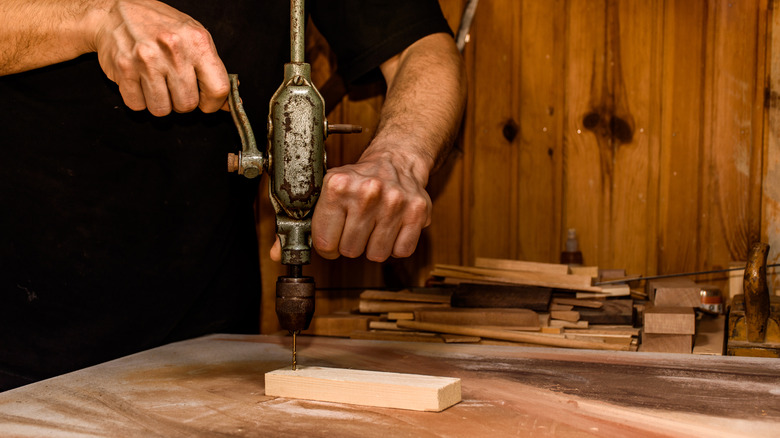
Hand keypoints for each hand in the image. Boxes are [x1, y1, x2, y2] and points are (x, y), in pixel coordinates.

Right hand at [94, 0, 228, 115]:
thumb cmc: (160, 25)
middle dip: (182, 102)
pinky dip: (139, 99)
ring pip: (162, 110)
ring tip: (157, 83)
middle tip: (175, 86)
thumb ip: (212, 70)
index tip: (205, 101)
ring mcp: (146, 59)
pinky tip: (140, 82)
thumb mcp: (194, 38)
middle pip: (187, 104)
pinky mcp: (124, 68)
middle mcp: (173, 49)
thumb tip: (226, 105)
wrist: (115, 11)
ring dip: (160, 103)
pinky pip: (137, 105)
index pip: (218, 89)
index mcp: (197, 41)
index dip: (213, 103)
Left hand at [269, 151, 431, 262]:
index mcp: (338, 185)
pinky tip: (391, 226)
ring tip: (374, 224)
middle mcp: (367, 191)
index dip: (328, 244)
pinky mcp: (417, 212)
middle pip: (350, 251)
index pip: (325, 242)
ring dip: (374, 245)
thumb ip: (301, 224)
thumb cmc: (357, 180)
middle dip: (351, 243)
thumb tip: (278, 254)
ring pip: (376, 255)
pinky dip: (396, 245)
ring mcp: (395, 202)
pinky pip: (401, 251)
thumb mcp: (326, 193)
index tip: (334, 234)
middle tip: (356, 224)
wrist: (396, 160)